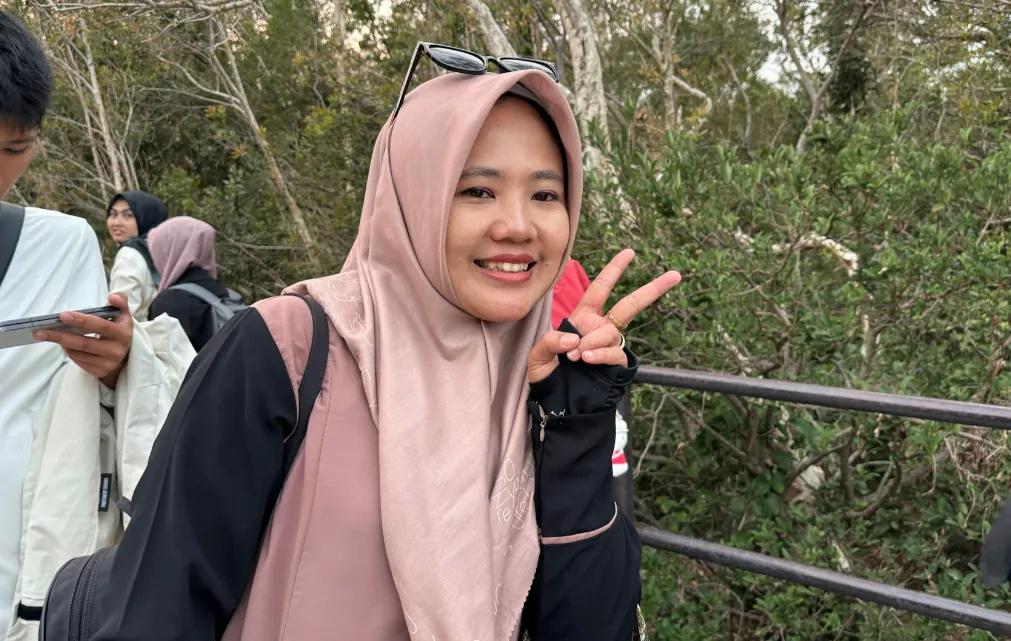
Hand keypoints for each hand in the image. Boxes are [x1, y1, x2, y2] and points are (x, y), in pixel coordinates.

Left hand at [36, 293, 133, 387]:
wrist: (125, 354)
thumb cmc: (117, 328)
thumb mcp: (122, 315)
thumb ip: (119, 302)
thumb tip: (113, 297)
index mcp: (123, 333)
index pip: (101, 326)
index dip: (82, 321)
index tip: (63, 315)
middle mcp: (117, 350)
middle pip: (84, 343)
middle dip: (61, 336)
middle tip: (41, 330)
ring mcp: (108, 363)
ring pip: (77, 353)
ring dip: (62, 343)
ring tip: (49, 334)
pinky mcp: (100, 371)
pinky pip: (78, 361)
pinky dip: (67, 351)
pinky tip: (63, 343)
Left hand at [528, 249, 680, 383]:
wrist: (556, 402)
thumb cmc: (547, 375)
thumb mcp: (538, 356)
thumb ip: (550, 342)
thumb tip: (572, 338)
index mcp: (582, 318)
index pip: (600, 289)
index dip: (613, 270)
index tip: (630, 252)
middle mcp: (599, 328)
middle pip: (629, 305)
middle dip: (652, 290)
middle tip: (675, 275)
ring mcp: (609, 346)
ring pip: (610, 334)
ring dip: (593, 341)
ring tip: (576, 356)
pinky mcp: (615, 365)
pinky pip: (614, 353)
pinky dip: (600, 354)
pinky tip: (586, 359)